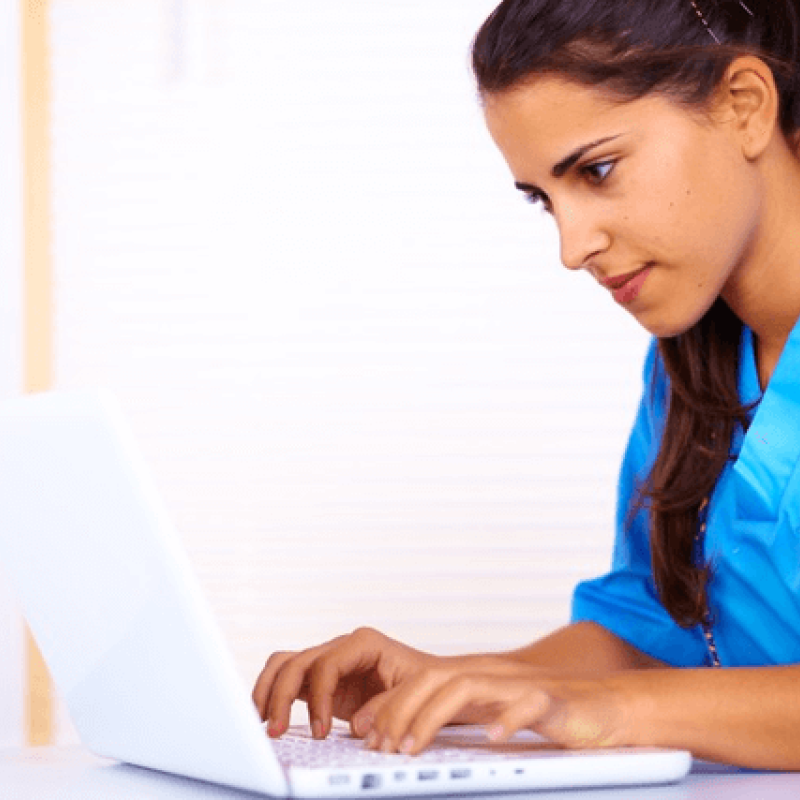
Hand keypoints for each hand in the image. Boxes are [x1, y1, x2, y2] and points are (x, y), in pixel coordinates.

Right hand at [252, 627, 436, 738]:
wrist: (430, 684)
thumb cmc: (425, 683)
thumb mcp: (414, 694)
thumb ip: (386, 706)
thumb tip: (357, 724)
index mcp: (364, 643)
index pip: (327, 663)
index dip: (318, 698)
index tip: (319, 731)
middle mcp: (342, 647)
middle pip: (299, 661)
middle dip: (282, 695)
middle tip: (277, 730)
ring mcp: (328, 661)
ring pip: (285, 664)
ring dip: (269, 691)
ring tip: (262, 723)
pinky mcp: (321, 680)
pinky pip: (288, 679)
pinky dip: (273, 695)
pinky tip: (266, 717)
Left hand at [361, 661, 630, 754]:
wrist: (608, 705)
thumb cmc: (551, 712)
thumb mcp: (496, 712)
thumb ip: (462, 717)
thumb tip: (415, 735)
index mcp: (479, 676)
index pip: (423, 679)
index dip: (391, 705)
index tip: (368, 735)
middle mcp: (495, 674)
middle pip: (436, 677)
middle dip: (401, 710)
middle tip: (381, 746)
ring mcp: (523, 685)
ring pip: (469, 686)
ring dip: (434, 715)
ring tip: (413, 746)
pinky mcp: (554, 700)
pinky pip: (528, 704)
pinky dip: (507, 719)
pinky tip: (492, 738)